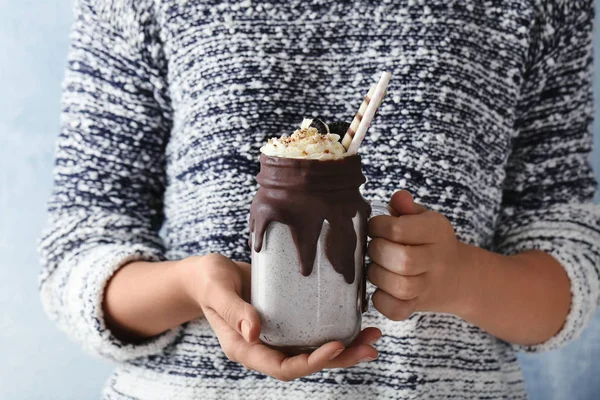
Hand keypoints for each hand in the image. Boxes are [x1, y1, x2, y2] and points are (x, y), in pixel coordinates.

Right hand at [183, 253, 381, 380]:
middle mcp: (265, 346)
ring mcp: (277, 335)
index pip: (283, 368)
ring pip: (314, 348)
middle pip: (307, 362)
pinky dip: (334, 326)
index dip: (312, 362)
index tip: (337, 345)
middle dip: (341, 358)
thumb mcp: (216, 289)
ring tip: (373, 335)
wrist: (208, 274)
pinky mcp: (286, 319)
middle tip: (370, 347)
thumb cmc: (208, 280)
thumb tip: (253, 332)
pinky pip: (312, 329)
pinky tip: (354, 316)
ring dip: (346, 345)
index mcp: (246, 348)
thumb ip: (232, 309)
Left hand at [367, 191, 464, 319]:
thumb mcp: (423, 218)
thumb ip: (407, 207)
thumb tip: (398, 198)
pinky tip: (380, 289)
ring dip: (378, 276)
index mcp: (436, 230)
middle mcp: (437, 259)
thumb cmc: (429, 241)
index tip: (375, 228)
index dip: (377, 227)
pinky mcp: (418, 306)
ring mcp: (429, 285)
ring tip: (375, 267)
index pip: (398, 229)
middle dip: (377, 252)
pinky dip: (382, 302)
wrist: (458, 276)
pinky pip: (398, 310)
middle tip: (374, 248)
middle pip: (402, 260)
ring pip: (401, 287)